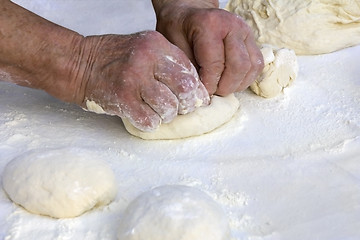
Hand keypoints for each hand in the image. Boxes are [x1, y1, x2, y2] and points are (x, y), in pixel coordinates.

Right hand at [76, 31, 209, 130]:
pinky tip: (143, 115)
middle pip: (185, 90)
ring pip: (169, 109)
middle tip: (179, 108)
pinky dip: (150, 123)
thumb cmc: (114, 59)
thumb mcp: (144, 48)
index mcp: (156, 45)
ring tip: (156, 111)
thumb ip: (167, 64)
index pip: (189, 71)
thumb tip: (194, 90)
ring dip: (166, 115)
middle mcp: (147, 60)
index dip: (196, 90)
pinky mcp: (122, 100)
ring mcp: (134, 80)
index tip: (194, 99)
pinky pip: (150, 121)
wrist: (78, 63)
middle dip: (186, 104)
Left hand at [152, 0, 263, 95]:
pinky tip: (231, 81)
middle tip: (213, 92)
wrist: (188, 14)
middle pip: (239, 66)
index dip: (210, 84)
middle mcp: (232, 25)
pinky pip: (257, 65)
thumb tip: (202, 93)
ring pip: (251, 67)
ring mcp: (245, 31)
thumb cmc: (179, 30)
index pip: (216, 65)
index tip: (202, 92)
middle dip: (226, 86)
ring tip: (221, 87)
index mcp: (210, 25)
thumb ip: (190, 70)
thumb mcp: (174, 48)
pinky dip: (246, 78)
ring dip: (237, 84)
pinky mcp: (252, 39)